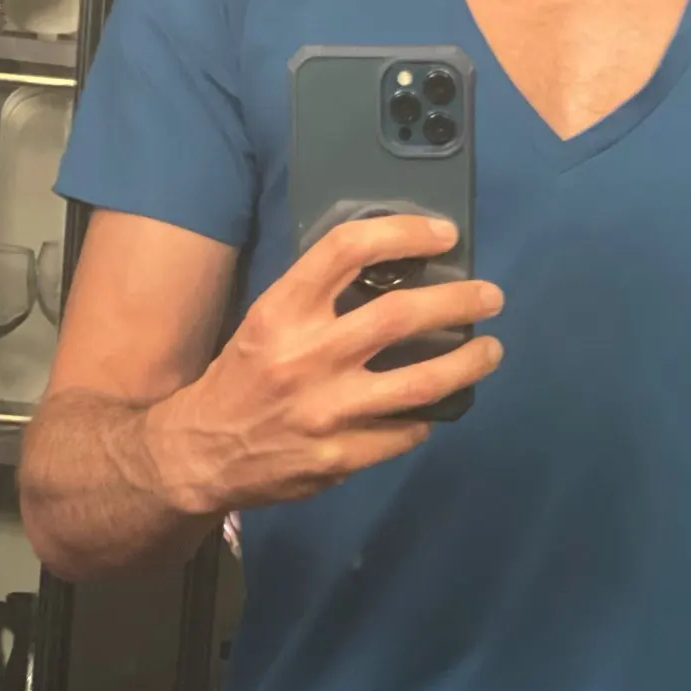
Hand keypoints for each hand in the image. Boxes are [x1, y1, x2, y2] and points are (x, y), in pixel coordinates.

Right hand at [148, 214, 503, 512]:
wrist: (200, 454)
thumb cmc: (241, 379)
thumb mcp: (266, 323)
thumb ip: (318, 301)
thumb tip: (393, 277)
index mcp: (282, 311)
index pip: (348, 250)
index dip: (403, 233)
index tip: (443, 234)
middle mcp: (306, 356)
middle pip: (400, 316)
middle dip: (457, 302)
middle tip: (490, 297)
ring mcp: (326, 411)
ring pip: (419, 383)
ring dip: (465, 365)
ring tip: (490, 351)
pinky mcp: (338, 457)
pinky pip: (402, 433)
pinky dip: (424, 419)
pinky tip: (433, 410)